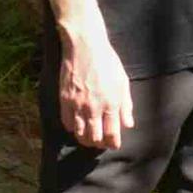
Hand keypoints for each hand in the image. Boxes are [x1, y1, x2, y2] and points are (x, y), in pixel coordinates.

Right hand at [59, 25, 136, 150]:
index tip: (114, 145)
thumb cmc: (108, 63)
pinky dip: (73, 128)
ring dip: (85, 139)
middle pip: (95, 138)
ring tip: (90, 138)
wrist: (85, 48)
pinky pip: (67, 123)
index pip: (112, 134)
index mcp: (111, 103)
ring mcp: (77, 105)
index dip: (113, 143)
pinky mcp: (64, 100)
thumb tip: (128, 124)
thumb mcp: (123, 82)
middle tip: (102, 143)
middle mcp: (93, 107)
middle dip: (100, 144)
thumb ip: (126, 105)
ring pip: (79, 134)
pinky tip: (78, 126)